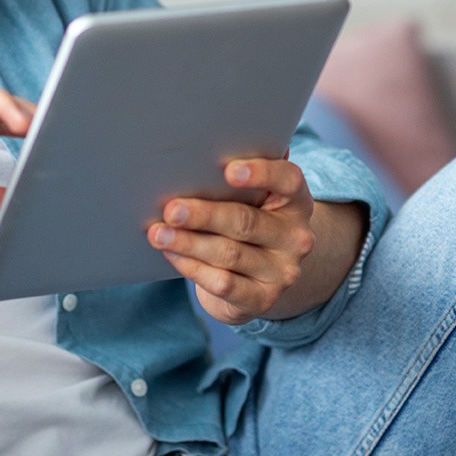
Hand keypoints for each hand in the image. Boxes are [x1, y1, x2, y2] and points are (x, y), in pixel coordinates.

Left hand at [148, 152, 316, 325]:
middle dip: (204, 215)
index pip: (289, 180)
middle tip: (171, 210)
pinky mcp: (262, 299)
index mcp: (296, 202)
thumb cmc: (246, 223)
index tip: (228, 170)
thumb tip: (199, 156)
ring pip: (229, 254)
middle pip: (246, 221)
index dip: (261, 173)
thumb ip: (240, 180)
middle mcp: (296, 237)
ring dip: (189, 243)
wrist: (257, 279)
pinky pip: (223, 283)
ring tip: (159, 233)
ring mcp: (282, 272)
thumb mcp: (253, 201)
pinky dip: (192, 267)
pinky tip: (171, 254)